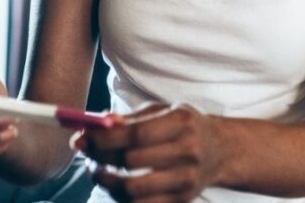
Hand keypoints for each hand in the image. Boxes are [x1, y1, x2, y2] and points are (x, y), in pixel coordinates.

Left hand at [74, 103, 226, 202]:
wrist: (221, 151)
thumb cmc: (184, 126)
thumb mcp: (163, 111)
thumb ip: (129, 118)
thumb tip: (95, 124)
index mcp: (181, 123)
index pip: (136, 134)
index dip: (105, 138)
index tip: (83, 138)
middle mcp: (188, 152)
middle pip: (132, 162)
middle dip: (100, 158)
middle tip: (85, 153)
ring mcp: (187, 180)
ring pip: (133, 189)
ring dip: (106, 182)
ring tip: (97, 171)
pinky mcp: (182, 201)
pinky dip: (120, 198)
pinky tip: (114, 186)